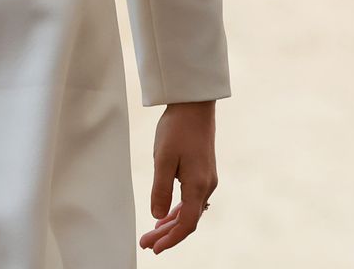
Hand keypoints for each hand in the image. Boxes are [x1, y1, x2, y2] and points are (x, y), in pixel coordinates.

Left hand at [139, 100, 217, 254]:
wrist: (194, 104)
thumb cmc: (177, 128)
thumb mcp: (163, 158)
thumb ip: (161, 188)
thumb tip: (157, 215)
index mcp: (198, 185)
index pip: (186, 224)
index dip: (171, 239)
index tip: (154, 248)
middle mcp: (206, 185)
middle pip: (188, 219)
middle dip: (167, 234)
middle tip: (146, 243)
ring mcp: (206, 178)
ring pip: (189, 210)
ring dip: (171, 222)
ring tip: (152, 233)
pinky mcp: (203, 171)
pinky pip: (191, 199)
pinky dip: (178, 209)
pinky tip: (166, 213)